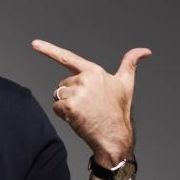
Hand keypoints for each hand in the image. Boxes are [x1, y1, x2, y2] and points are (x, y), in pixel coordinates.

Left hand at [31, 39, 151, 163]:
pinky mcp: (70, 106)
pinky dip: (64, 115)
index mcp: (94, 71)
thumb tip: (145, 51)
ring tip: (84, 111)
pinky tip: (79, 118)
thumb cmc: (118, 110)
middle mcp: (85, 79)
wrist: (115, 135)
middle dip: (71, 94)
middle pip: (63, 84)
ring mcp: (77, 93)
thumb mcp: (126, 84)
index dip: (49, 50)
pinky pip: (56, 108)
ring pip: (58, 96)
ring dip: (67, 105)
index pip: (68, 58)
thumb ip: (130, 64)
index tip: (34, 43)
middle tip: (88, 105)